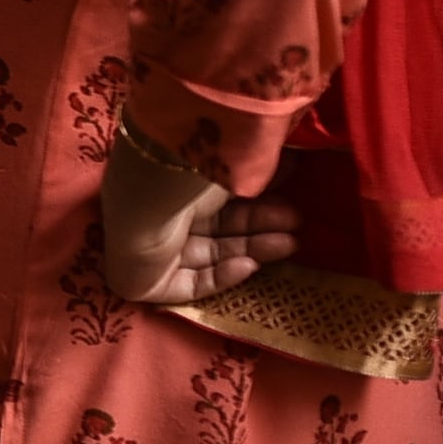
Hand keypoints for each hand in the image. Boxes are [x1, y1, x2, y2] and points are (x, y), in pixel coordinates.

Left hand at [103, 132, 297, 309]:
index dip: (256, 203)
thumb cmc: (188, 171)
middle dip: (260, 227)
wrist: (147, 197)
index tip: (291, 200)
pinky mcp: (145, 282)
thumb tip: (291, 158)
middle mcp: (161, 214)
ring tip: (291, 243)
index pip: (218, 200)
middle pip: (218, 228)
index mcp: (173, 184)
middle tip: (297, 222)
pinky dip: (222, 277)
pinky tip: (250, 264)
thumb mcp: (231, 166)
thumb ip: (257, 170)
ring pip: (210, 255)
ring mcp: (151, 249)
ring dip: (252, 250)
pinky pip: (191, 284)